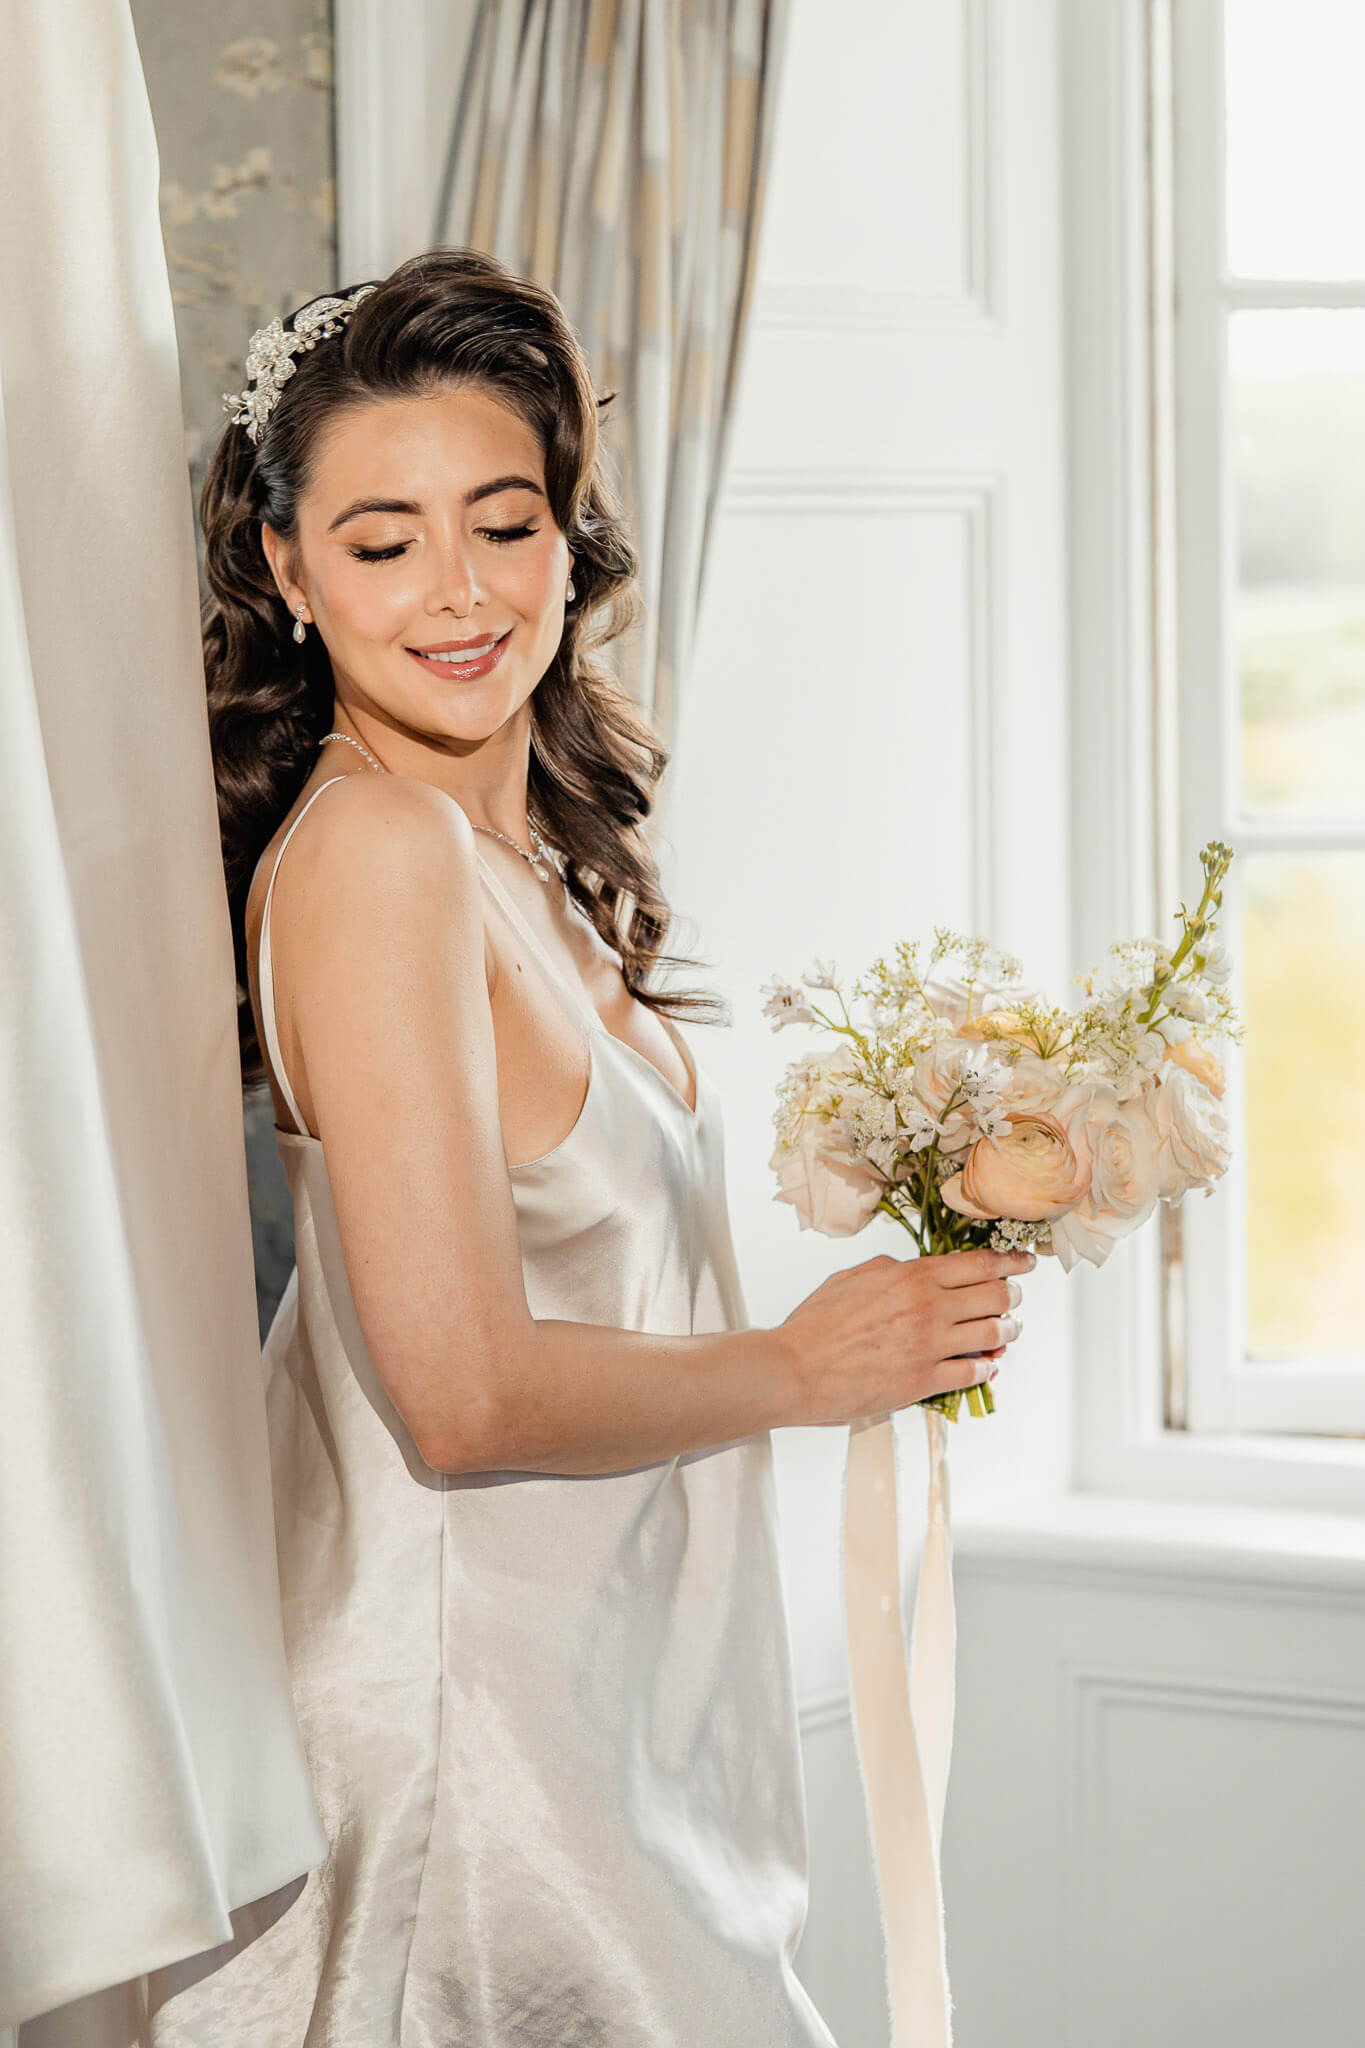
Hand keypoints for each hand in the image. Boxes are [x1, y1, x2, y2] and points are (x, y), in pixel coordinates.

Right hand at [775, 1244, 1034, 1427]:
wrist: (795, 1369)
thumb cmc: (816, 1323)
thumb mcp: (854, 1277)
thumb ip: (892, 1270)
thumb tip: (917, 1270)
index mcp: (911, 1277)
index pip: (978, 1264)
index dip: (1010, 1261)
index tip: (1025, 1262)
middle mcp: (927, 1308)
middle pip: (996, 1296)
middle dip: (1012, 1296)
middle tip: (1013, 1298)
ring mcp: (929, 1346)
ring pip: (993, 1334)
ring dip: (1006, 1331)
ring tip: (1006, 1331)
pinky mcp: (924, 1382)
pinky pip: (974, 1373)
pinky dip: (987, 1367)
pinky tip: (986, 1364)